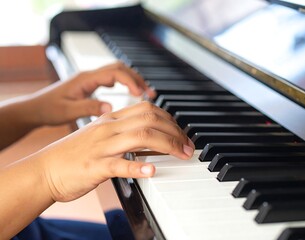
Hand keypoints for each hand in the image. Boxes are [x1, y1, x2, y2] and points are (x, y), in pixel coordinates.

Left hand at [28, 62, 155, 125]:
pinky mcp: (90, 86)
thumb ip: (89, 108)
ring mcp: (90, 80)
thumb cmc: (48, 109)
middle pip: (119, 68)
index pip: (114, 73)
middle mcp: (89, 76)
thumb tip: (110, 108)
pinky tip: (130, 93)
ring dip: (132, 80)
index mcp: (85, 79)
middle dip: (136, 78)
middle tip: (149, 93)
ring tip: (145, 93)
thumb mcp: (68, 111)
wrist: (35, 109)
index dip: (130, 81)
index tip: (141, 94)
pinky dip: (124, 84)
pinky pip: (112, 79)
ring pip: (117, 72)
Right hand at [39, 102, 194, 201]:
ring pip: (140, 137)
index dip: (169, 119)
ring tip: (182, 154)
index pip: (146, 110)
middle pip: (149, 120)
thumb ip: (122, 131)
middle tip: (188, 145)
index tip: (180, 132)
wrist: (44, 170)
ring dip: (167, 145)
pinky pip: (119, 165)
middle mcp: (108, 129)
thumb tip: (148, 134)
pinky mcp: (95, 167)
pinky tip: (152, 171)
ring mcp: (101, 147)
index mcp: (109, 120)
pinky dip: (138, 167)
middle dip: (175, 131)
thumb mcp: (99, 135)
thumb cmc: (74, 154)